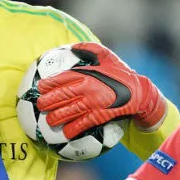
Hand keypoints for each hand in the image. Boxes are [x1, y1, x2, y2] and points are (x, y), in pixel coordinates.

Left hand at [36, 43, 165, 138]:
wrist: (139, 92)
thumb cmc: (121, 73)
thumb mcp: (106, 55)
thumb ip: (89, 49)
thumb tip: (73, 46)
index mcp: (87, 74)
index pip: (62, 78)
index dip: (49, 83)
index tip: (40, 87)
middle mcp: (87, 88)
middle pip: (62, 96)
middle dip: (47, 101)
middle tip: (39, 105)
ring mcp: (93, 103)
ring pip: (69, 111)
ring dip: (56, 117)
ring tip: (49, 121)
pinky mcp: (100, 115)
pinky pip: (83, 124)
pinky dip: (73, 129)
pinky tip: (66, 133)